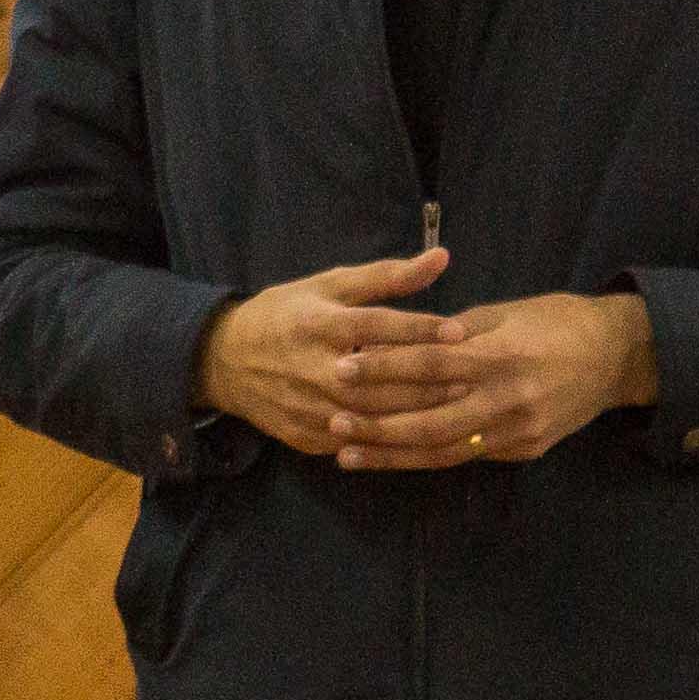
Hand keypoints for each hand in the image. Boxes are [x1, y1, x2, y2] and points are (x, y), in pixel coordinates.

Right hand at [195, 248, 455, 457]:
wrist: (225, 361)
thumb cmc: (286, 314)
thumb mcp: (328, 285)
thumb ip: (386, 276)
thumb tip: (441, 257)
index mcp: (318, 325)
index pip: (375, 326)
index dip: (418, 329)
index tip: (460, 331)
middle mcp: (313, 369)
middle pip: (380, 380)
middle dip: (429, 379)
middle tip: (473, 375)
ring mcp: (310, 408)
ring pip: (373, 417)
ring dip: (417, 413)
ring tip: (458, 405)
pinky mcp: (308, 436)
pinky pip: (357, 442)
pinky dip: (391, 440)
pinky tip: (424, 435)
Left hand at [327, 291, 660, 470]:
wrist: (618, 356)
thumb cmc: (555, 321)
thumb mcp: (503, 313)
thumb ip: (452, 333)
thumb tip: (397, 341)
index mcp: (501, 355)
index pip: (430, 364)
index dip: (383, 368)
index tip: (342, 368)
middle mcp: (508, 399)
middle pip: (430, 420)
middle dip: (377, 425)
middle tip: (332, 423)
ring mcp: (518, 431)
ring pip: (444, 450)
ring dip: (392, 455)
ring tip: (348, 454)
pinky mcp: (524, 451)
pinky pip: (466, 456)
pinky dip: (426, 458)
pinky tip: (392, 459)